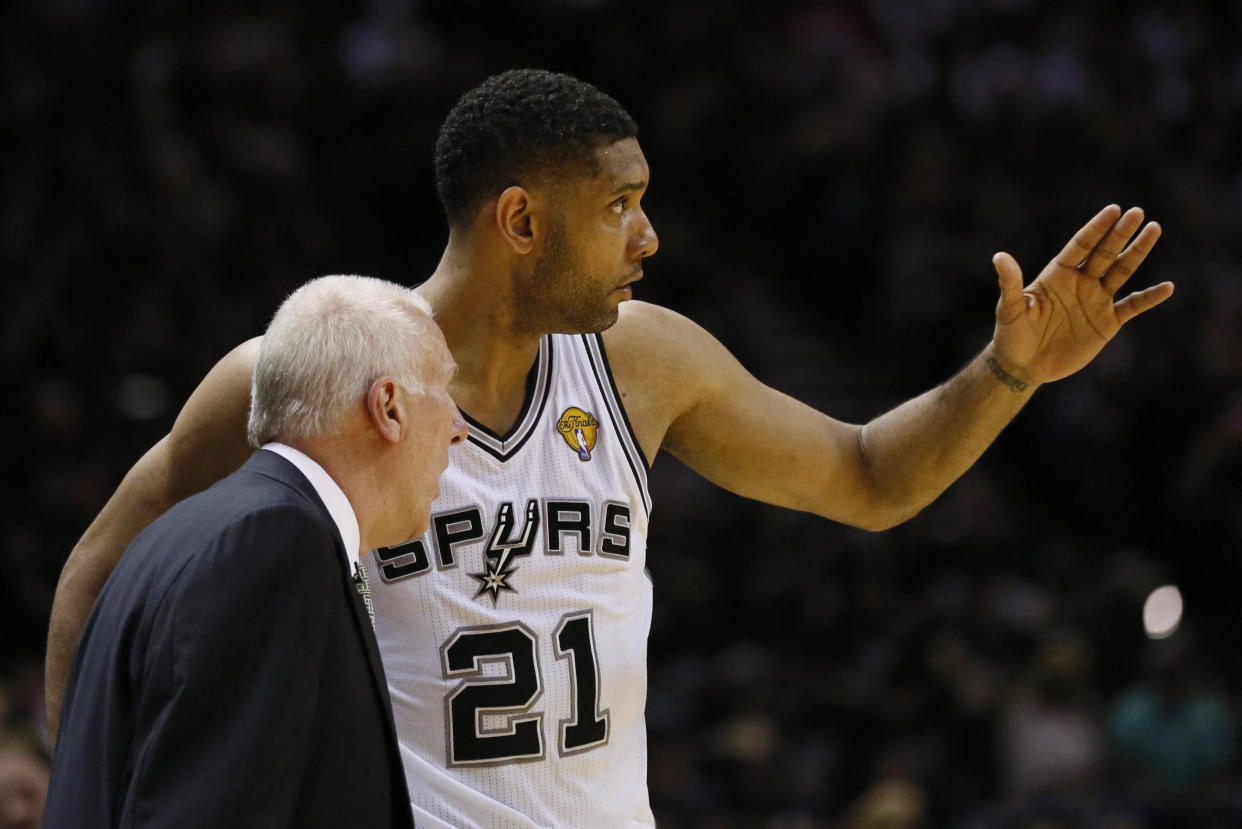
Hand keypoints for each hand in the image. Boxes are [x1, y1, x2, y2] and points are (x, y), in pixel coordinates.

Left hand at [990, 204, 1172, 384]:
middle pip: (1104, 253)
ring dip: (1137, 252)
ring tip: (1154, 229)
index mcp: (1057, 275)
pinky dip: (1149, 298)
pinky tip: (1167, 288)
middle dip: (1120, 234)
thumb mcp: (1010, 310)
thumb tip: (999, 256)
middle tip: (1138, 213)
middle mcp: (1080, 282)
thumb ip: (1010, 284)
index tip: (1113, 210)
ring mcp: (1095, 301)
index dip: (1096, 229)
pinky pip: (1132, 306)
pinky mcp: (1106, 323)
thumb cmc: (1012, 335)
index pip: (1080, 246)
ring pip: (1122, 271)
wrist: (1024, 365)